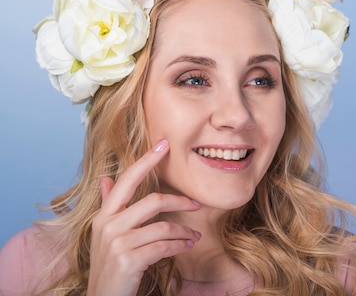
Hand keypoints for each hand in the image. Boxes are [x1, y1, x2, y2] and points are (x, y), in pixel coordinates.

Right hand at [87, 139, 201, 295]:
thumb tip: (105, 178)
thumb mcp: (105, 234)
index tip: (165, 143)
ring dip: (184, 231)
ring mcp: (117, 243)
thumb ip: (110, 206)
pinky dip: (180, 245)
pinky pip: (165, 246)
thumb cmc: (110, 265)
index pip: (127, 180)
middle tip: (197, 204)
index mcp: (104, 215)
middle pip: (153, 201)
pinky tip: (187, 246)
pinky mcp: (129, 260)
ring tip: (194, 236)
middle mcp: (108, 225)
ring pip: (163, 226)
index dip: (146, 160)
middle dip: (180, 201)